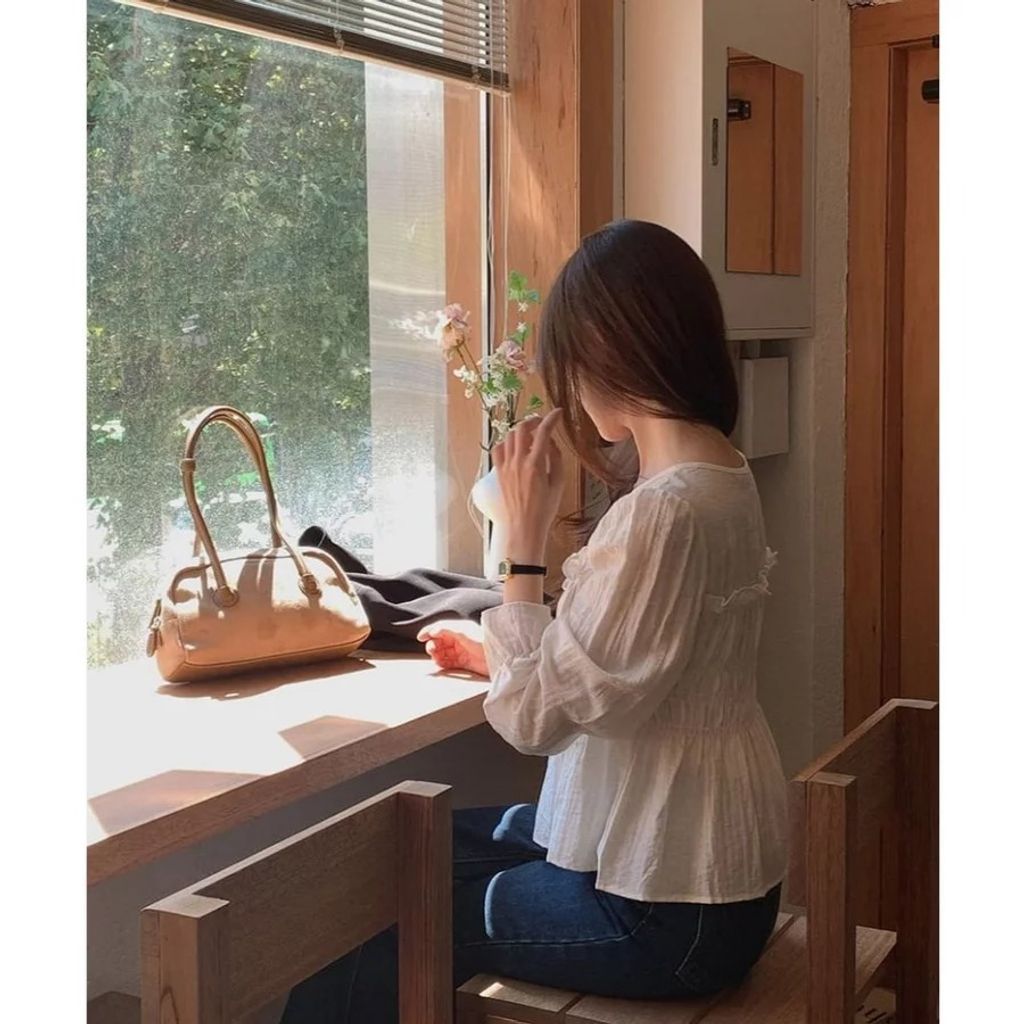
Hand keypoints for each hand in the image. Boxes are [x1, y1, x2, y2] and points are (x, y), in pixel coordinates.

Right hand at [417, 619, 489, 676]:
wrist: (498, 657)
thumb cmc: (484, 641)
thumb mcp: (463, 631)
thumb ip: (446, 628)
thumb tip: (432, 631)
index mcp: (458, 629)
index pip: (439, 628)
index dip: (428, 631)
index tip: (421, 637)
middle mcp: (458, 639)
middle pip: (438, 642)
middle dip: (432, 645)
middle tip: (433, 650)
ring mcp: (460, 651)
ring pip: (441, 653)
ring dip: (436, 655)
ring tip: (437, 658)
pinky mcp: (462, 663)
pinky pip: (447, 663)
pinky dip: (441, 663)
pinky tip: (440, 664)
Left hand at [493, 408, 565, 561]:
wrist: (523, 527)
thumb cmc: (544, 510)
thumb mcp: (558, 483)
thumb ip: (556, 459)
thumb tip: (551, 443)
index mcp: (536, 465)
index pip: (543, 432)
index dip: (551, 419)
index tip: (557, 413)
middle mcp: (518, 463)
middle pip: (522, 428)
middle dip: (533, 420)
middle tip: (542, 422)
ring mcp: (506, 467)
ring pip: (509, 436)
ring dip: (520, 431)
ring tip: (530, 435)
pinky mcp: (499, 473)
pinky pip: (499, 449)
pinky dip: (507, 443)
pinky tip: (515, 447)